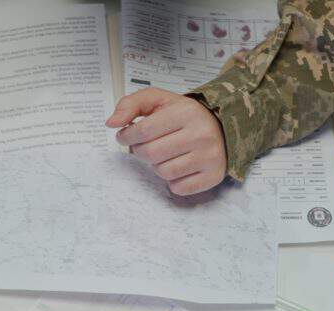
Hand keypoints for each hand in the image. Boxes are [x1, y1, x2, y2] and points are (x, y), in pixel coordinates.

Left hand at [106, 88, 225, 195]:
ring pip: (164, 172)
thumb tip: (111, 123)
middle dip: (141, 151)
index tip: (125, 136)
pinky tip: (177, 166)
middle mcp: (200, 135)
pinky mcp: (213, 176)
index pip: (143, 131)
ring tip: (164, 155)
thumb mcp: (160, 100)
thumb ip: (131, 104)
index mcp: (185, 112)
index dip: (127, 136)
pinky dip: (172, 181)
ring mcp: (209, 157)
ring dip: (156, 166)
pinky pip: (179, 188)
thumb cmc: (185, 115)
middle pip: (151, 154)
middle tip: (145, 146)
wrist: (223, 127)